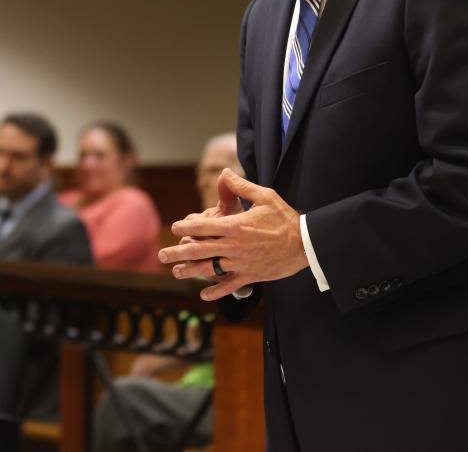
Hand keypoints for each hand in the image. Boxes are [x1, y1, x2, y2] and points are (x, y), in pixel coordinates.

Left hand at [158, 169, 307, 300]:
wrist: (305, 244)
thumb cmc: (284, 217)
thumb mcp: (264, 196)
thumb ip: (241, 187)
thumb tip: (225, 173)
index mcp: (235, 226)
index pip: (203, 227)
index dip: (186, 227)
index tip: (175, 227)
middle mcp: (234, 246)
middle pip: (200, 250)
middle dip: (178, 252)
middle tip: (162, 255)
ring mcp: (241, 263)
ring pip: (210, 269)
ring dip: (190, 271)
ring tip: (176, 272)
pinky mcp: (250, 276)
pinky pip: (229, 286)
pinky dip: (216, 291)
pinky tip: (203, 294)